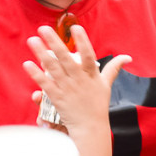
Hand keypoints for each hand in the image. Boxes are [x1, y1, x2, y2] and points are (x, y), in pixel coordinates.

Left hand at [24, 25, 130, 140]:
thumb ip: (114, 68)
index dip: (82, 41)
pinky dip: (36, 75)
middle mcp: (79, 80)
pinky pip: (45, 85)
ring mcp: (67, 89)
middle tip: (43, 28)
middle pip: (65, 58)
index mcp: (92, 75)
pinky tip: (27, 64)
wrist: (90, 128)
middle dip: (54, 42)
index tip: (75, 27)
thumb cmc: (98, 105)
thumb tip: (127, 57)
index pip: (88, 55)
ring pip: (53, 68)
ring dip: (41, 54)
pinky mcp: (57, 98)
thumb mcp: (106, 85)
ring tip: (32, 40)